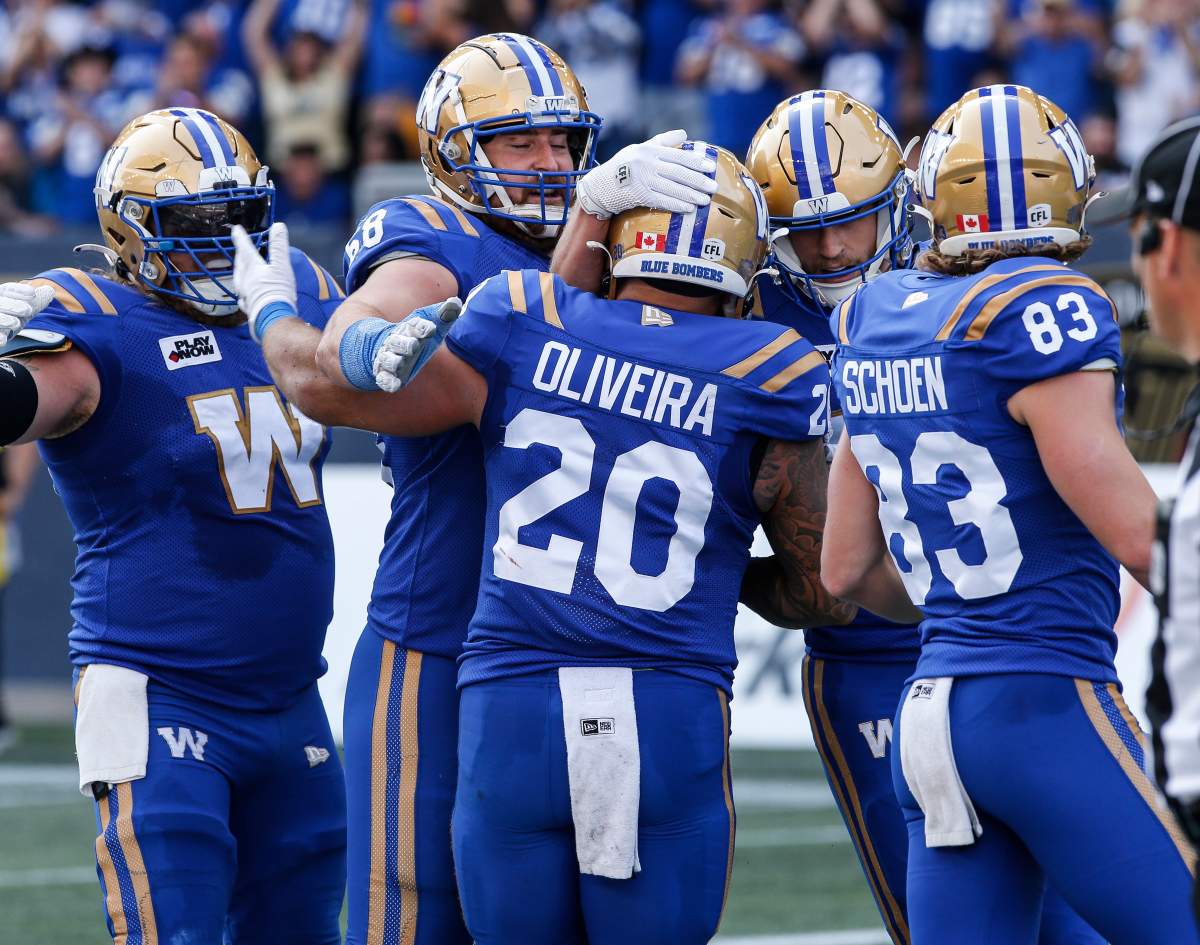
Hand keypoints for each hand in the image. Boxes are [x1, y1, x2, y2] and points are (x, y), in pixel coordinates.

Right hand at [0, 282, 54, 345]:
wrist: (3, 331)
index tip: (33, 293)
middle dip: (13, 305)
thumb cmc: (14, 315)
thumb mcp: (26, 307)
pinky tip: (3, 341)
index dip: (20, 291)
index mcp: (2, 296)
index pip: (9, 290)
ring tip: (15, 323)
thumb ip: (38, 300)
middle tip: (28, 310)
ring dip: (3, 319)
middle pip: (1, 303)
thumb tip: (50, 290)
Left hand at [231, 222, 296, 342]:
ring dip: (240, 272)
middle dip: (240, 255)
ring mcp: (245, 295)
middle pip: (240, 264)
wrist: (273, 319)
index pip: (245, 248)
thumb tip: (278, 226)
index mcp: (253, 268)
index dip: (240, 237)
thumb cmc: (278, 292)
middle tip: (240, 249)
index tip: (236, 229)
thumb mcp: (282, 266)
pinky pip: (243, 296)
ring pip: (239, 280)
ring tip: (242, 270)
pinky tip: (246, 295)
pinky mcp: (249, 308)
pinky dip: (244, 291)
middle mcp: (245, 280)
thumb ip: (279, 246)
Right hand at [372, 297, 461, 392]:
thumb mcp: (428, 325)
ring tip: (399, 362)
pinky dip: (388, 382)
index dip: (421, 328)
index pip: (413, 326)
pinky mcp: (386, 375)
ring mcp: (388, 359)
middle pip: (398, 342)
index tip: (431, 328)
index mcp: (407, 330)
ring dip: (393, 361)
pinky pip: (384, 379)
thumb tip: (456, 302)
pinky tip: (394, 385)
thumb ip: (443, 315)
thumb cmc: (413, 336)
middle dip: (405, 344)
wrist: (382, 347)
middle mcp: (395, 344)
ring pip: (388, 360)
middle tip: (414, 345)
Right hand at [575, 129, 719, 218]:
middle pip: (678, 172)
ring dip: (691, 195)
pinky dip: (676, 204)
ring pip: (672, 188)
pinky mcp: (639, 195)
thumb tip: (685, 134)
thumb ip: (664, 141)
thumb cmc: (624, 165)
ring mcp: (643, 180)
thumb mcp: (641, 148)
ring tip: (705, 200)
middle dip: (698, 180)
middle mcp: (648, 164)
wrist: (601, 184)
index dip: (696, 162)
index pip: (678, 156)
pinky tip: (689, 208)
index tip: (710, 167)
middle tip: (714, 187)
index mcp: (651, 150)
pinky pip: (662, 201)